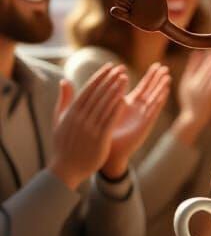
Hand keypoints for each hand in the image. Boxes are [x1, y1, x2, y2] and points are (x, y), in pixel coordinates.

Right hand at [50, 64, 128, 190]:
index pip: (88, 90)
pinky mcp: (99, 138)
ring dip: (115, 90)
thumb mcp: (59, 120)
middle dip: (110, 80)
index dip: (100, 77)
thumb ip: (64, 100)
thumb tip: (64, 80)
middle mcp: (80, 118)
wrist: (66, 168)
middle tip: (121, 68)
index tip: (110, 66)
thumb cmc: (63, 143)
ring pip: (104, 105)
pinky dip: (116, 109)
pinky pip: (109, 120)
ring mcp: (89, 128)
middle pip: (98, 94)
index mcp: (71, 112)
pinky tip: (125, 99)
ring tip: (125, 78)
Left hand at [103, 63, 171, 176]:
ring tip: (167, 76)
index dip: (150, 77)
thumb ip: (109, 92)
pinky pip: (153, 110)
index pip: (143, 87)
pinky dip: (159, 100)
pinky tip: (164, 91)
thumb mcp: (105, 108)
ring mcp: (143, 117)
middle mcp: (138, 110)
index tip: (156, 65)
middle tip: (164, 66)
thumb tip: (114, 74)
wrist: (107, 152)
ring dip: (161, 88)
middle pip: (151, 91)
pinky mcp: (144, 125)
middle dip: (157, 79)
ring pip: (154, 99)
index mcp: (129, 105)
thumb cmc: (103, 132)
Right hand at [110, 0, 169, 32]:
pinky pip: (115, 13)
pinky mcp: (129, 18)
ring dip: (120, 3)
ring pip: (117, 2)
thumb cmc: (160, 10)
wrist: (160, 23)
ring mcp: (130, 10)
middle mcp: (132, 1)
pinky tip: (125, 13)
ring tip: (128, 8)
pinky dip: (116, 11)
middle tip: (131, 2)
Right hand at [173, 52, 210, 144]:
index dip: (205, 53)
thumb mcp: (186, 86)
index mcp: (188, 80)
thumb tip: (196, 53)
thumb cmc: (190, 103)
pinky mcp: (207, 94)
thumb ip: (191, 69)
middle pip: (205, 65)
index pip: (197, 63)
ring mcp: (200, 88)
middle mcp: (194, 82)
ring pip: (210, 71)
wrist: (191, 119)